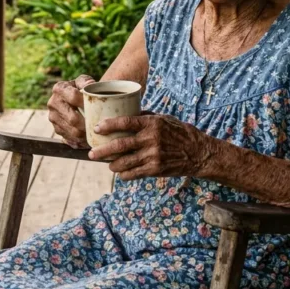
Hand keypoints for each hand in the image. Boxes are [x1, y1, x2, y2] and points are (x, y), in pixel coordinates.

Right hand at [47, 74, 95, 148]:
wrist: (72, 98)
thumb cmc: (81, 89)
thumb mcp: (83, 81)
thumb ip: (86, 82)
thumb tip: (90, 85)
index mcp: (59, 88)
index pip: (73, 97)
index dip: (86, 103)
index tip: (97, 107)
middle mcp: (53, 103)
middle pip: (72, 118)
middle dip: (87, 124)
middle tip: (99, 126)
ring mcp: (53, 117)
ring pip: (71, 130)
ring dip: (85, 134)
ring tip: (96, 133)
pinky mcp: (56, 128)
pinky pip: (69, 137)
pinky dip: (80, 140)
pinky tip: (88, 138)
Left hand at [88, 114, 215, 179]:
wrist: (197, 152)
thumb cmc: (178, 132)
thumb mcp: (163, 119)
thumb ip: (145, 117)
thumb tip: (125, 114)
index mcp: (151, 123)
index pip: (125, 122)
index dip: (109, 125)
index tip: (97, 128)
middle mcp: (151, 139)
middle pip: (120, 145)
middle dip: (103, 151)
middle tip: (92, 153)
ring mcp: (153, 155)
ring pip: (125, 162)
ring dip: (112, 165)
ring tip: (108, 164)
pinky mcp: (156, 169)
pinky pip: (134, 173)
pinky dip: (125, 175)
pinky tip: (121, 174)